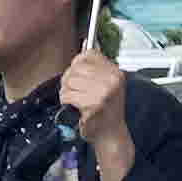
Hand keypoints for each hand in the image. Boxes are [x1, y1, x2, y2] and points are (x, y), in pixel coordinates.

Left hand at [58, 49, 131, 169]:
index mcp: (115, 72)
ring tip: (74, 99)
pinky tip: (73, 106)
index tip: (77, 73)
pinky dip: (66, 101)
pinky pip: (68, 95)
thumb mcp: (107, 84)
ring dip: (66, 91)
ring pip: (70, 81)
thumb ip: (95, 67)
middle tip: (73, 90)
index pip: (89, 54)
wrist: (110, 135)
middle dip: (69, 79)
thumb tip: (84, 45)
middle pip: (76, 68)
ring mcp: (103, 92)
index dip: (77, 63)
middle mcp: (111, 80)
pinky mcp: (92, 104)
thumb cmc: (106, 112)